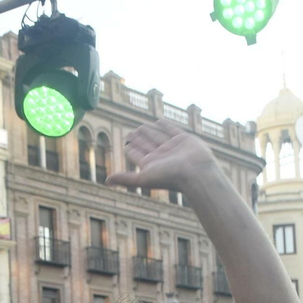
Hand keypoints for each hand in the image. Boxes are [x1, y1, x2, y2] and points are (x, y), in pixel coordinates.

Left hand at [105, 119, 222, 195]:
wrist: (196, 172)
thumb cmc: (171, 177)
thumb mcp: (143, 178)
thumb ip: (125, 179)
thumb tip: (105, 181)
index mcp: (152, 165)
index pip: (138, 155)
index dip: (131, 149)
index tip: (125, 144)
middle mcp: (162, 156)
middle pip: (146, 144)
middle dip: (138, 139)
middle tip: (130, 133)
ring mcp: (173, 147)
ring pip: (157, 136)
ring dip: (149, 131)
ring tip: (141, 127)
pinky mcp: (184, 139)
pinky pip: (172, 130)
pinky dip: (165, 126)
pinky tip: (159, 121)